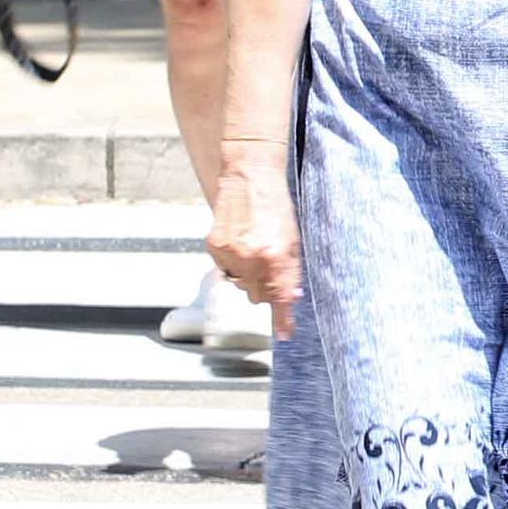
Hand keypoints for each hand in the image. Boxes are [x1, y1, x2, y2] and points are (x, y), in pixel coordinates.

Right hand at [205, 156, 298, 335]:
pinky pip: (224, 270)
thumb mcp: (293, 239)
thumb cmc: (275, 204)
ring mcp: (230, 254)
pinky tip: (239, 243)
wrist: (250, 175)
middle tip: (269, 266)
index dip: (282, 319)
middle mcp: (252, 258)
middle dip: (266, 287)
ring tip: (253, 248)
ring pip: (240, 285)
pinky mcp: (214, 247)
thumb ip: (291, 270)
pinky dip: (232, 262)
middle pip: (258, 295)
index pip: (279, 297)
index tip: (285, 333)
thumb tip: (290, 296)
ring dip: (247, 275)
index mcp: (276, 256)